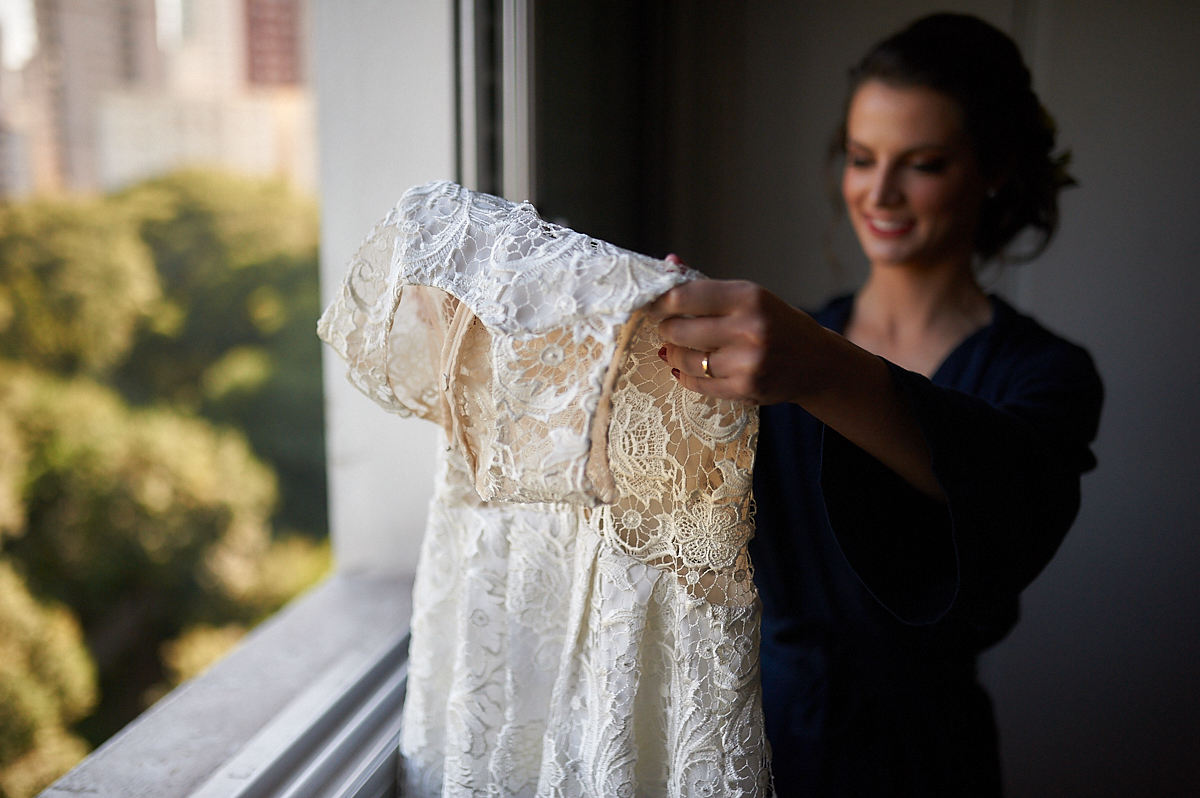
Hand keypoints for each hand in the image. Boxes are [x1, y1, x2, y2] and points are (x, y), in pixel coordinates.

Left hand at [648, 255, 826, 405]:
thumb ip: (706, 285)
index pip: (684, 296)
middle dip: (665, 328)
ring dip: (673, 353)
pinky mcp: (745, 388)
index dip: (659, 302)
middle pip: (679, 329)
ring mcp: (747, 361)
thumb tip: (668, 263)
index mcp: (748, 296)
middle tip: (665, 327)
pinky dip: (685, 376)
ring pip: (686, 359)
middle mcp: (748, 327)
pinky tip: (685, 368)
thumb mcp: (750, 296)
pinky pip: (698, 384)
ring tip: (675, 347)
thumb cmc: (777, 324)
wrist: (816, 362)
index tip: (652, 304)